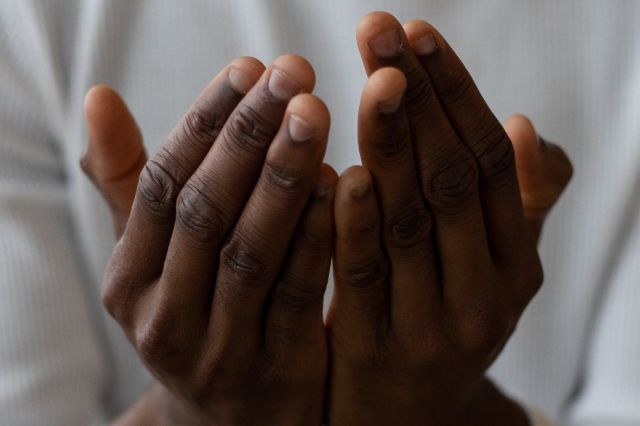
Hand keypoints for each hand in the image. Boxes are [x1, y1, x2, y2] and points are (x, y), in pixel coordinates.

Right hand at [82, 55, 335, 424]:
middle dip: (248, 135)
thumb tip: (97, 98)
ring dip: (283, 176)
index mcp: (128, 280)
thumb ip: (131, 186)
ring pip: (249, 250)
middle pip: (204, 210)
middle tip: (292, 74)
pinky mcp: (275, 372)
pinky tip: (342, 182)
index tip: (248, 68)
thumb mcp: (156, 261)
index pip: (161, 186)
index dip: (205, 122)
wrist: (233, 421)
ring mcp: (217, 350)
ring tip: (314, 113)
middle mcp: (162, 317)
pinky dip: (316, 236)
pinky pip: (297, 294)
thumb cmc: (199, 313)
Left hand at [326, 12, 571, 424]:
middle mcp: (487, 292)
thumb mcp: (489, 269)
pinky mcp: (378, 354)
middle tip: (381, 29)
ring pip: (412, 221)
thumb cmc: (439, 319)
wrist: (403, 420)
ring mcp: (434, 326)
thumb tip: (524, 127)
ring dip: (392, 143)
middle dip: (417, 98)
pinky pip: (366, 278)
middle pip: (452, 179)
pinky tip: (342, 170)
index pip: (490, 161)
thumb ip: (512, 205)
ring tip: (373, 77)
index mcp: (517, 263)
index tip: (417, 33)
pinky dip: (355, 223)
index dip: (455, 93)